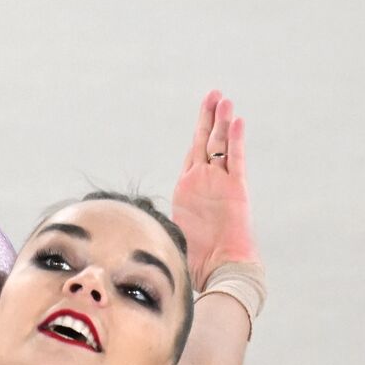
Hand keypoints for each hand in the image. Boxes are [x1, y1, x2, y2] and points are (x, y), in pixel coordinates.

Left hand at [170, 90, 260, 291]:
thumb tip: (127, 224)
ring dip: (222, 121)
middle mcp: (206, 181)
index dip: (197, 131)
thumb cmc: (195, 257)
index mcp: (189, 188)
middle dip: (209, 117)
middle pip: (207, 141)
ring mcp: (221, 183)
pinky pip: (236, 160)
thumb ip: (156, 217)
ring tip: (223, 99)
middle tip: (213, 94)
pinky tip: (236, 120)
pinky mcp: (236, 189)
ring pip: (221, 145)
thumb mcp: (168, 229)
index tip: (201, 112)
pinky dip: (235, 140)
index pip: (194, 152)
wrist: (220, 270)